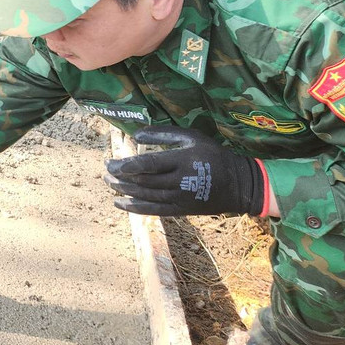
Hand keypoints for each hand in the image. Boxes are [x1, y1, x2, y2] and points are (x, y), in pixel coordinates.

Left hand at [104, 126, 264, 216]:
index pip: (147, 165)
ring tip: (109, 184)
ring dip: (124, 192)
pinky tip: (121, 204)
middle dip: (120, 178)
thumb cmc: (213, 155)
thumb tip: (135, 135)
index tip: (110, 162)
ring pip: (146, 197)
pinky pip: (154, 211)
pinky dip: (135, 208)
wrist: (240, 184)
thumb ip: (163, 133)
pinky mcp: (182, 211)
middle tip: (105, 171)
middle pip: (143, 182)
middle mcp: (179, 181)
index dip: (125, 165)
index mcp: (181, 161)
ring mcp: (180, 198)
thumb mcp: (191, 137)